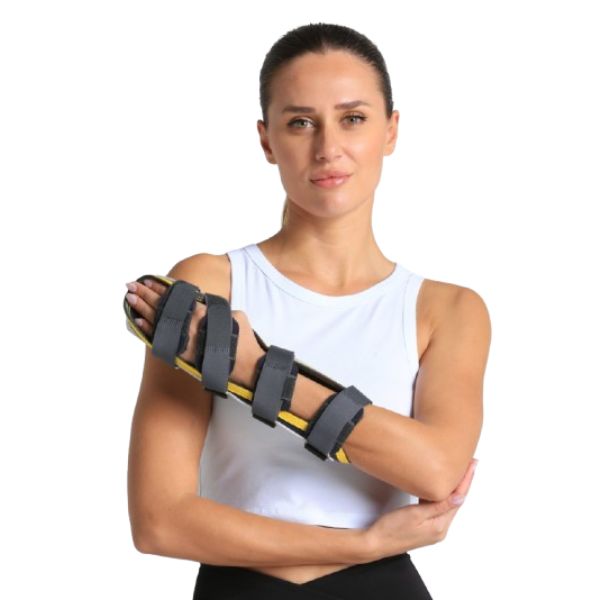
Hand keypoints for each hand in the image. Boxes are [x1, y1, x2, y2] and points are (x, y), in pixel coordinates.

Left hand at [125, 278, 264, 388]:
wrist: (243, 365)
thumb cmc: (242, 340)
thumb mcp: (234, 316)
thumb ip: (218, 310)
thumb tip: (210, 308)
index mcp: (202, 311)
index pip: (177, 295)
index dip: (161, 287)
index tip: (149, 280)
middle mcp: (190, 322)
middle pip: (163, 305)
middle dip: (146, 294)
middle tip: (131, 285)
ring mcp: (183, 338)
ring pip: (158, 319)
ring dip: (143, 307)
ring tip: (130, 298)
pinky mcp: (181, 353)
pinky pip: (160, 338)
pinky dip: (148, 329)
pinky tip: (137, 320)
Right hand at [364, 458, 477, 559]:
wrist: (376, 543)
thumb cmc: (392, 529)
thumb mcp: (415, 514)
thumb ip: (438, 506)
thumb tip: (460, 498)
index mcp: (440, 526)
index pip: (458, 499)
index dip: (465, 481)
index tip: (472, 465)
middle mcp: (439, 528)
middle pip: (455, 501)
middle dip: (462, 483)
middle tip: (469, 464)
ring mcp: (432, 528)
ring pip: (446, 503)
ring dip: (451, 488)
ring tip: (456, 472)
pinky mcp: (424, 526)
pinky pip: (436, 508)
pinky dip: (439, 495)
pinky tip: (437, 487)